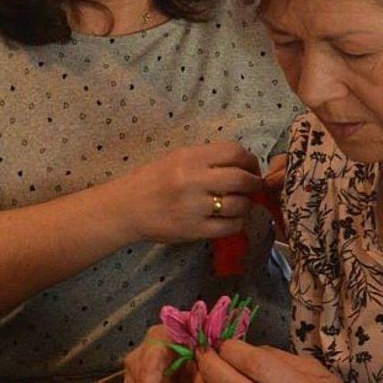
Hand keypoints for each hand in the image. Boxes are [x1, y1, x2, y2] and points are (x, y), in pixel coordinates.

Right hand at [114, 139, 260, 243]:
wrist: (127, 207)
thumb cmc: (153, 179)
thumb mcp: (178, 157)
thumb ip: (209, 158)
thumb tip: (243, 164)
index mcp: (191, 158)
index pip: (234, 152)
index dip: (250, 160)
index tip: (251, 167)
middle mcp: (194, 181)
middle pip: (241, 179)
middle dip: (254, 183)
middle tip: (254, 186)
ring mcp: (195, 208)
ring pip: (239, 205)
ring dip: (246, 204)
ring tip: (240, 203)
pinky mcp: (195, 230)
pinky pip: (230, 227)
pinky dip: (237, 222)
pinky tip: (230, 219)